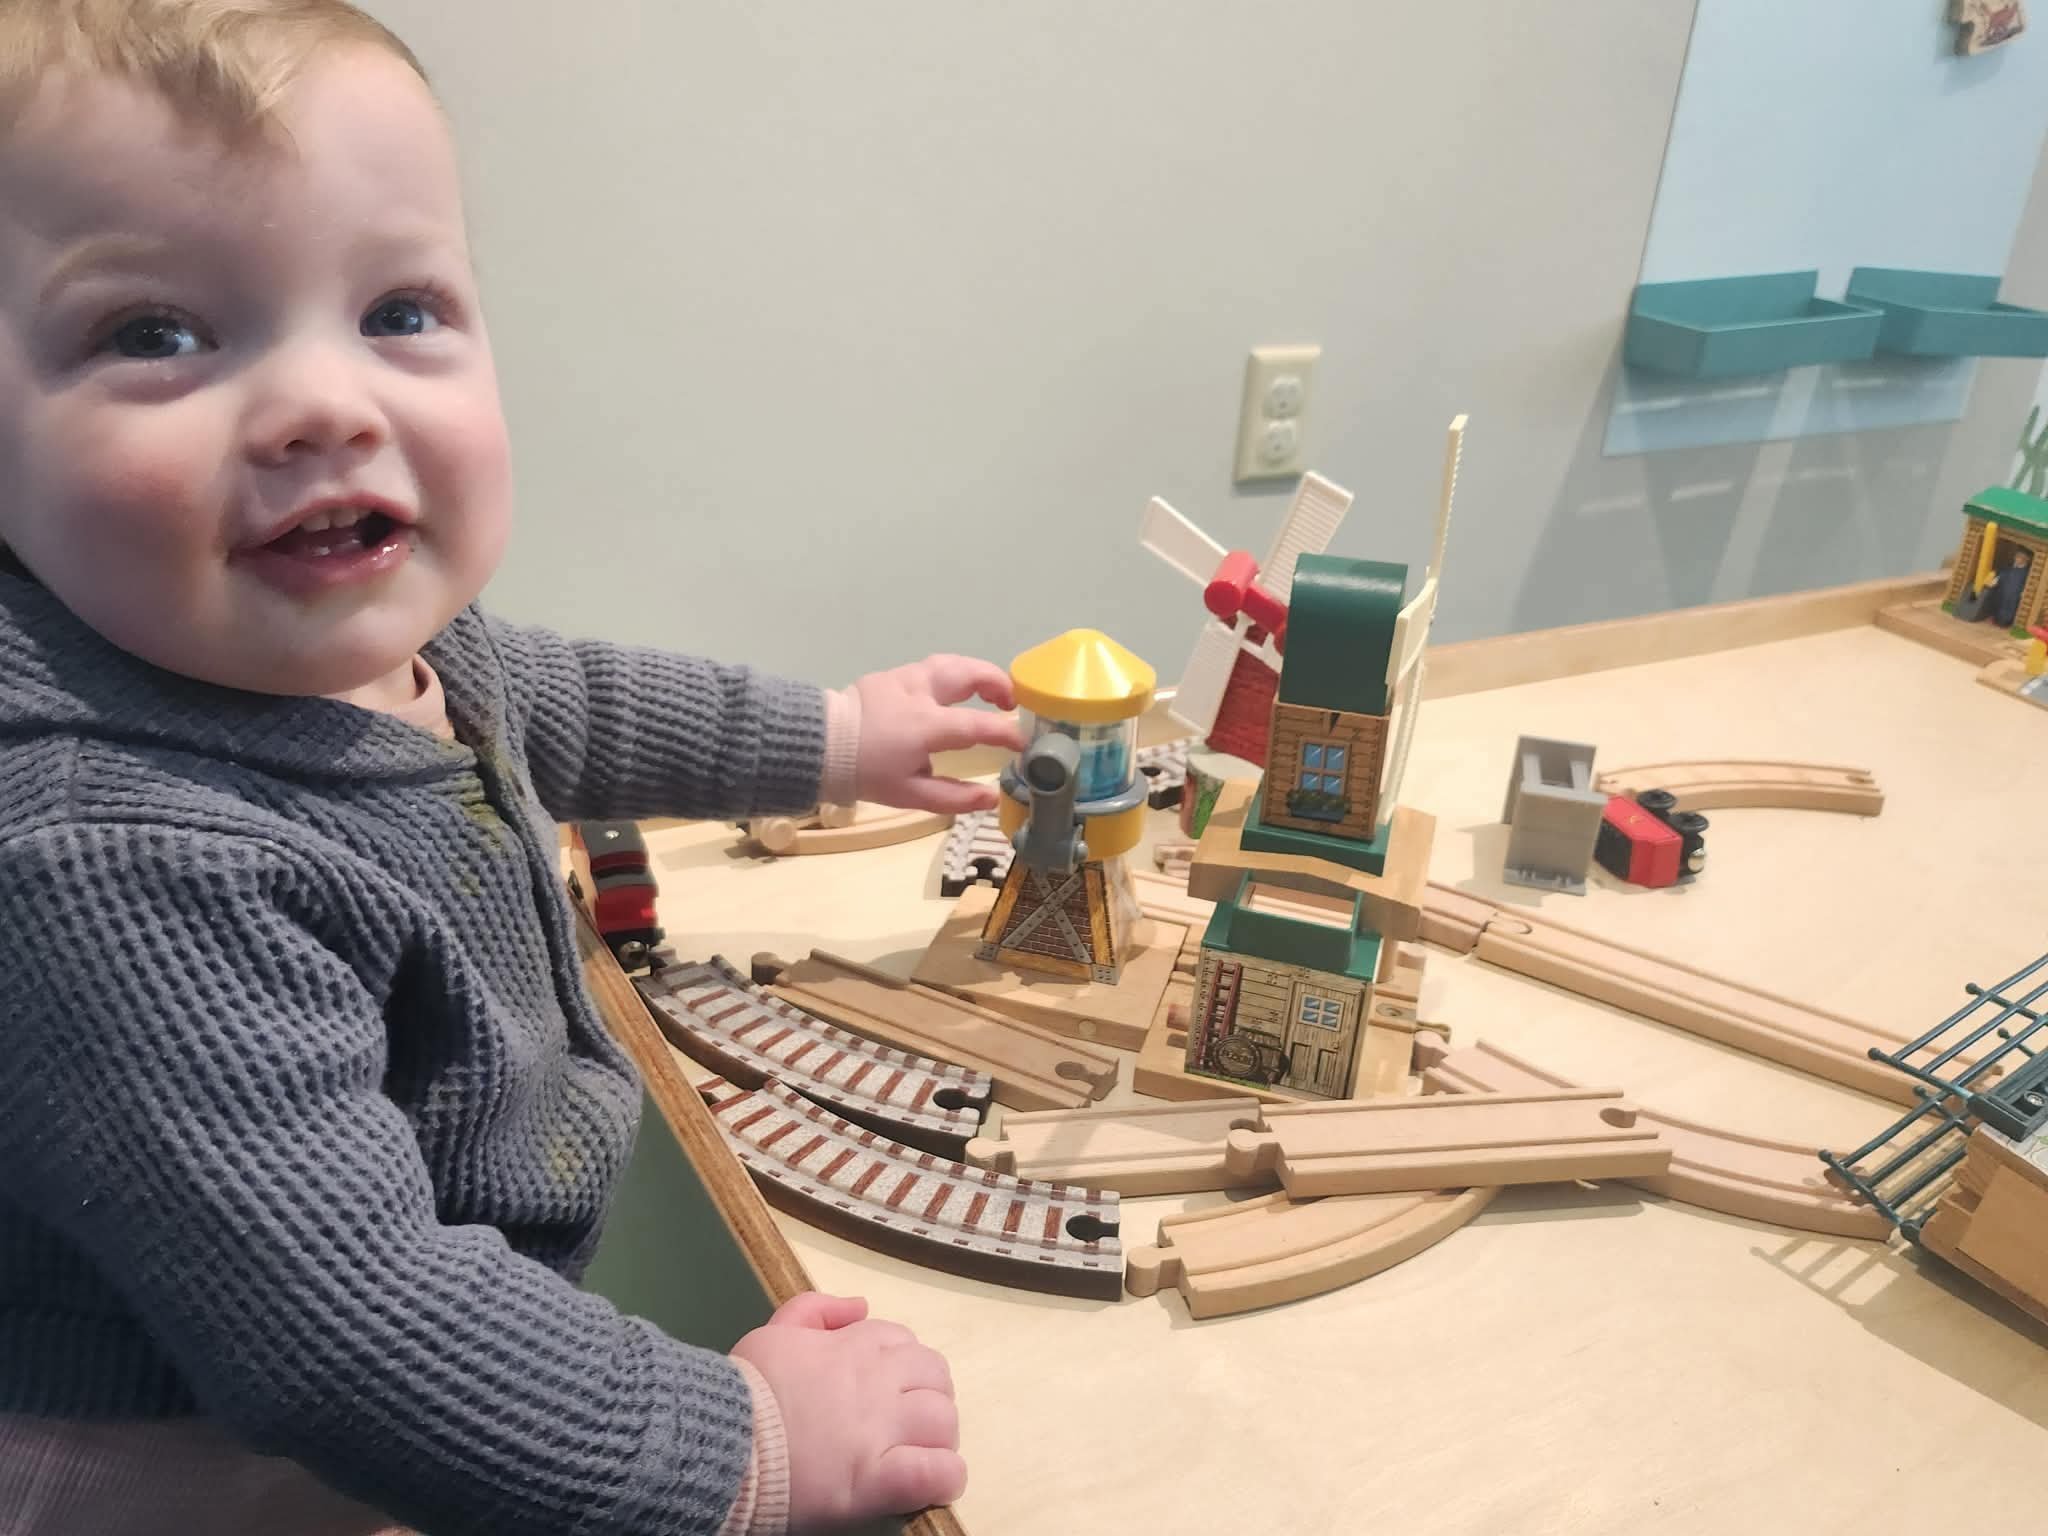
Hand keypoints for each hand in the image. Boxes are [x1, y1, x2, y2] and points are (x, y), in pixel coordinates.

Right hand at [732, 1292, 965, 1528]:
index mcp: (855, 1346)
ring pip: (944, 1422)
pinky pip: (938, 1472)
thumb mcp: (772, 1333)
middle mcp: (877, 1381)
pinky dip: (944, 1478)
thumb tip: (860, 1306)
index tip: (882, 1392)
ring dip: (937, 1439)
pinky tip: (931, 1484)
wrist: (721, 1443)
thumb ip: (814, 1310)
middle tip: (905, 1426)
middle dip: (928, 1397)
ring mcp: (882, 1430)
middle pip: (936, 1377)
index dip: (900, 1369)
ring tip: (916, 1456)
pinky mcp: (881, 1479)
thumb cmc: (744, 1394)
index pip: (905, 1344)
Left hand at [851, 655, 1023, 814]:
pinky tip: (952, 693)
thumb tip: (991, 798)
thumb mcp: (910, 795)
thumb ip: (954, 798)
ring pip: (951, 663)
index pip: (979, 725)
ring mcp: (903, 678)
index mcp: (926, 725)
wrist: (818, 747)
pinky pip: (930, 669)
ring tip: (990, 692)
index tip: (1023, 743)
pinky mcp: (890, 674)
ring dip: (977, 674)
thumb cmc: (866, 774)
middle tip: (1013, 702)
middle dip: (999, 684)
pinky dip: (951, 676)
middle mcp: (920, 693)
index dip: (1006, 733)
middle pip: (969, 673)